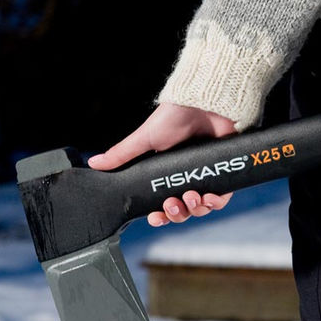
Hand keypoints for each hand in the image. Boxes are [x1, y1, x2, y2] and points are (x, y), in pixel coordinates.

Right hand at [88, 103, 237, 226]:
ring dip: (195, 209)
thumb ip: (122, 154)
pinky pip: (223, 198)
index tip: (155, 217)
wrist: (204, 103)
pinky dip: (216, 203)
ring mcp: (207, 175)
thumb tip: (94, 164)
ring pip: (203, 207)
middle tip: (171, 205)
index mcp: (167, 173)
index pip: (163, 202)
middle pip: (184, 209)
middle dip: (177, 213)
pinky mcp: (226, 171)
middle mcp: (187, 177)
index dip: (160, 215)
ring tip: (190, 198)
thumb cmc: (175, 117)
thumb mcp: (145, 138)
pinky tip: (208, 198)